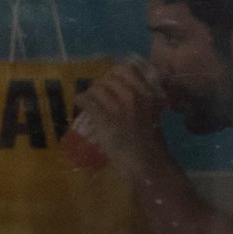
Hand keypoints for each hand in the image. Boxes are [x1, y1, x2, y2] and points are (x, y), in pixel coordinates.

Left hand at [76, 60, 167, 178]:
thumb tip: (129, 90)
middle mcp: (133, 97)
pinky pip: (89, 102)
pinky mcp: (105, 121)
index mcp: (147, 94)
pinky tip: (79, 100)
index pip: (127, 69)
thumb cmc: (152, 141)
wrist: (148, 163)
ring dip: (92, 92)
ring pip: (98, 88)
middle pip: (109, 78)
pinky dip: (82, 99)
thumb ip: (143, 100)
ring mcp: (118, 109)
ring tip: (90, 98)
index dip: (115, 73)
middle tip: (99, 91)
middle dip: (102, 83)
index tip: (112, 80)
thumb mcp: (153, 114)